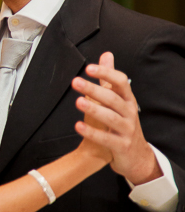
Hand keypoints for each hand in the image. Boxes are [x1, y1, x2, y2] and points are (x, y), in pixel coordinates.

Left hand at [72, 52, 161, 184]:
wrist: (135, 156)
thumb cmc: (123, 124)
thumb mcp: (119, 100)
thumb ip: (110, 79)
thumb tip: (106, 55)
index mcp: (128, 99)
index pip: (121, 82)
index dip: (106, 74)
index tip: (89, 68)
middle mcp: (129, 112)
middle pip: (113, 98)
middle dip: (94, 89)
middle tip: (76, 82)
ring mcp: (127, 130)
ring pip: (110, 117)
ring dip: (93, 109)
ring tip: (77, 102)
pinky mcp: (121, 146)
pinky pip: (106, 139)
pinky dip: (92, 132)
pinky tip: (78, 126)